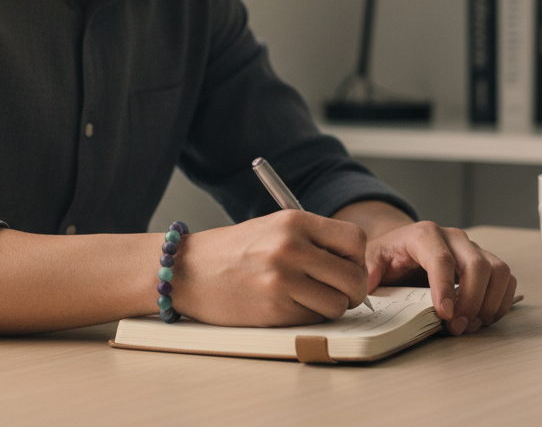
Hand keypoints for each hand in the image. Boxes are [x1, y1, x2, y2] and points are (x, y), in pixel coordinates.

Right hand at [172, 210, 369, 326]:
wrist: (185, 270)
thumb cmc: (231, 251)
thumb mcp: (273, 227)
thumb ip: (312, 239)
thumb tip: (353, 264)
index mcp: (294, 221)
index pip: (355, 240)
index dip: (356, 258)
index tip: (346, 266)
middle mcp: (291, 248)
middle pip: (354, 277)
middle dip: (353, 290)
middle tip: (340, 292)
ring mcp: (282, 280)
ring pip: (338, 305)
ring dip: (330, 307)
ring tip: (309, 299)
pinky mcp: (273, 310)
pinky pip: (313, 320)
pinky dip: (308, 318)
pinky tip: (288, 307)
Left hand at [364, 220, 515, 336]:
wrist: (404, 247)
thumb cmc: (390, 255)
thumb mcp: (372, 258)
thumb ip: (370, 270)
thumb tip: (368, 286)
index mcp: (424, 235)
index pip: (441, 259)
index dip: (444, 288)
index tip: (445, 315)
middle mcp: (454, 237)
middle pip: (477, 264)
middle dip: (471, 300)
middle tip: (457, 327)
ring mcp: (473, 248)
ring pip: (498, 270)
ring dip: (489, 303)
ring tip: (470, 325)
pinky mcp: (486, 262)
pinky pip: (506, 279)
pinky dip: (500, 301)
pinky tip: (482, 318)